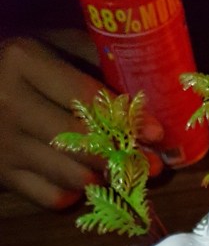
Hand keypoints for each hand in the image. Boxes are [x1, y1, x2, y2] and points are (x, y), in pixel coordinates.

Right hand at [0, 31, 162, 208]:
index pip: (86, 98)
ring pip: (73, 177)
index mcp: (24, 61)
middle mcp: (11, 103)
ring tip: (124, 174)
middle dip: (125, 158)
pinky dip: (77, 195)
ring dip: (106, 180)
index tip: (156, 133)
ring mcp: (5, 144)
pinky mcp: (3, 175)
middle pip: (84, 144)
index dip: (127, 119)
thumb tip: (149, 89)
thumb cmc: (22, 69)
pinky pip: (54, 198)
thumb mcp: (51, 48)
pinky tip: (86, 182)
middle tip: (151, 165)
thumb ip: (94, 60)